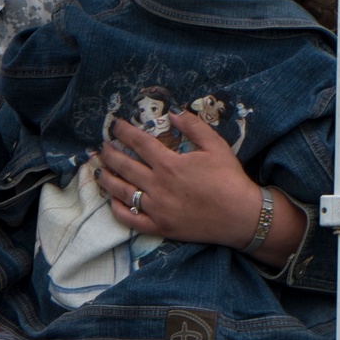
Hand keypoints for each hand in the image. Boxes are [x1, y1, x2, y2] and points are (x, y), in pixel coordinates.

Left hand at [95, 110, 258, 248]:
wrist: (242, 217)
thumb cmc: (230, 179)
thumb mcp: (216, 145)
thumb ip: (193, 126)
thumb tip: (174, 112)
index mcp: (169, 164)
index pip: (138, 143)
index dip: (123, 132)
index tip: (114, 125)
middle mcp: (158, 185)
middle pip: (124, 166)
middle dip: (109, 153)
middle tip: (101, 146)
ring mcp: (157, 208)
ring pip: (122, 192)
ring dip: (107, 179)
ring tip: (98, 170)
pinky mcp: (160, 227)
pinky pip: (131, 219)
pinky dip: (118, 209)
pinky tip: (112, 201)